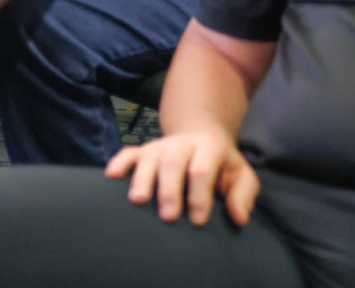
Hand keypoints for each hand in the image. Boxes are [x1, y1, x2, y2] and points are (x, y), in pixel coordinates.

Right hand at [103, 128, 259, 226]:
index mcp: (208, 148)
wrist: (201, 134)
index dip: (199, 195)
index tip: (198, 220)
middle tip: (168, 216)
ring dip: (142, 179)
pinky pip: (128, 153)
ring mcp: (159, 147)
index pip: (202, 169)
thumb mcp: (241, 174)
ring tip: (138, 200)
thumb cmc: (221, 164)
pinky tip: (111, 176)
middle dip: (170, 190)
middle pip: (173, 163)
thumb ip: (243, 194)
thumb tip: (240, 217)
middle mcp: (181, 145)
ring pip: (148, 159)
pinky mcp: (143, 150)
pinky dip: (119, 163)